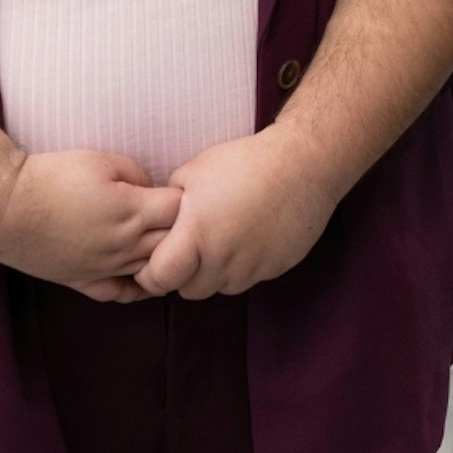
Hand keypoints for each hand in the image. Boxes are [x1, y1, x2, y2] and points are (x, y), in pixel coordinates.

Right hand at [0, 147, 182, 301]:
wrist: (6, 208)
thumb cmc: (51, 179)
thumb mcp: (100, 160)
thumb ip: (137, 173)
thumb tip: (152, 189)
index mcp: (132, 212)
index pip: (180, 209)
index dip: (183, 195)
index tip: (174, 188)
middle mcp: (125, 246)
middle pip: (174, 242)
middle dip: (179, 227)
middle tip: (171, 213)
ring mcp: (106, 268)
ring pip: (153, 269)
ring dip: (162, 254)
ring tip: (161, 238)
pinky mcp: (85, 281)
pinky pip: (123, 293)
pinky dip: (140, 286)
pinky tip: (143, 274)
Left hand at [137, 125, 342, 299]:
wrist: (302, 165)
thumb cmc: (244, 162)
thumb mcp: (192, 172)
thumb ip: (169, 207)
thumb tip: (159, 223)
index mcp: (196, 235)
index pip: (160, 279)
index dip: (150, 274)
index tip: (150, 263)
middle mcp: (223, 260)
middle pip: (189, 290)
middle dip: (183, 274)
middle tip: (187, 247)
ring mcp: (251, 268)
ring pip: (219, 287)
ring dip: (213, 272)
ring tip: (221, 236)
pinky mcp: (274, 269)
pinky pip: (248, 278)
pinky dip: (241, 266)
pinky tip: (246, 236)